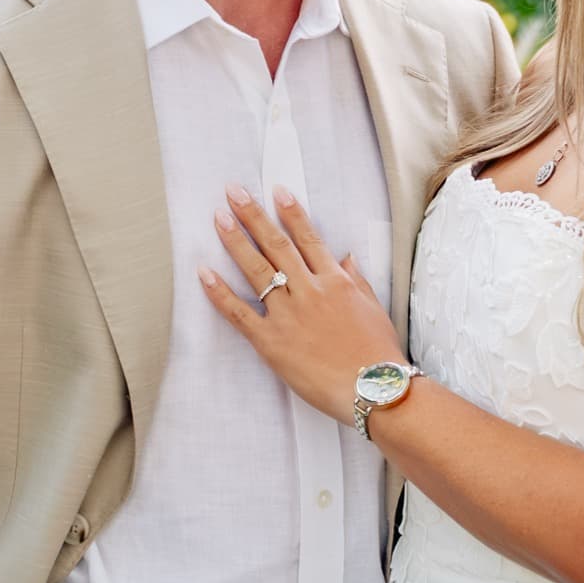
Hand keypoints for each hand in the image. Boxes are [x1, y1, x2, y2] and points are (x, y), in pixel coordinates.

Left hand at [199, 185, 408, 423]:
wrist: (375, 390)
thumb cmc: (379, 354)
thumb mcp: (374, 309)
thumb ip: (355, 281)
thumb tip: (345, 258)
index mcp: (336, 282)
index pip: (308, 238)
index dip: (291, 213)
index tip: (276, 191)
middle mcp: (310, 291)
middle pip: (277, 245)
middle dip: (254, 216)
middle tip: (234, 192)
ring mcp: (289, 315)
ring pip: (257, 270)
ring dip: (235, 241)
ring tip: (219, 218)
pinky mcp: (272, 342)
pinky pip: (239, 313)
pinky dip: (220, 292)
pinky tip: (204, 273)